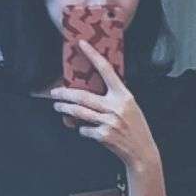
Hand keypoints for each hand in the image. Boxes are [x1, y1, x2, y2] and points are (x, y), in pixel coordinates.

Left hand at [49, 39, 159, 172]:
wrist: (141, 152)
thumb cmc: (135, 128)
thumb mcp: (130, 107)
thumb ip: (114, 98)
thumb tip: (91, 91)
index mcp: (124, 95)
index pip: (106, 70)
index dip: (93, 55)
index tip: (82, 44)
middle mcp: (116, 107)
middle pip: (83, 95)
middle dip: (65, 94)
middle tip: (55, 92)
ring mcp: (109, 122)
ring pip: (80, 112)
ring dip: (66, 109)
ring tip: (58, 107)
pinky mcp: (103, 135)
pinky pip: (84, 129)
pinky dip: (82, 129)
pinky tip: (84, 129)